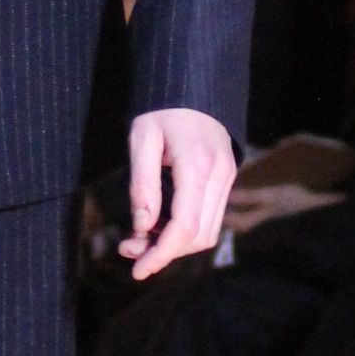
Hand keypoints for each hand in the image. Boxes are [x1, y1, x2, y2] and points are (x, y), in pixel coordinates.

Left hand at [121, 109, 236, 278]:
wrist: (194, 85)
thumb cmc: (162, 108)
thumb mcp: (142, 138)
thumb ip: (142, 184)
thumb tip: (143, 227)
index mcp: (197, 166)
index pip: (184, 226)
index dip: (161, 254)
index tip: (138, 270)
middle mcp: (219, 176)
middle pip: (197, 236)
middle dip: (163, 252)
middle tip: (127, 249)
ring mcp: (227, 178)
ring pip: (206, 232)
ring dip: (174, 244)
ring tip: (139, 238)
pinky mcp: (226, 179)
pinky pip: (209, 218)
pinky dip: (184, 230)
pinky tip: (158, 224)